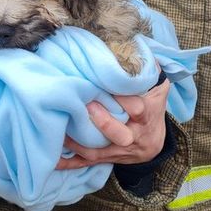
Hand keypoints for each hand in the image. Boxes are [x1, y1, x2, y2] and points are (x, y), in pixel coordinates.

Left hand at [55, 79, 169, 168]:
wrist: (153, 144)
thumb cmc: (152, 110)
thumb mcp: (157, 90)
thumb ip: (149, 71)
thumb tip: (137, 47)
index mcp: (146, 118)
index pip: (138, 109)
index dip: (125, 100)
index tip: (111, 85)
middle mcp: (133, 137)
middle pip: (121, 135)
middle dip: (104, 123)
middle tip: (87, 106)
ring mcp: (119, 151)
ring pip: (99, 152)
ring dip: (79, 142)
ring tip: (62, 129)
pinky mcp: (106, 158)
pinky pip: (87, 163)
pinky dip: (69, 162)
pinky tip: (53, 159)